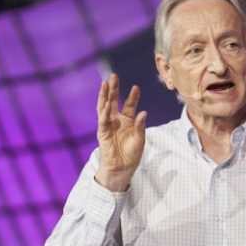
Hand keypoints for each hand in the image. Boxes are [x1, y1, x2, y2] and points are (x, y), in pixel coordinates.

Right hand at [94, 74, 145, 191]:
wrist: (122, 169)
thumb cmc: (131, 155)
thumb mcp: (140, 139)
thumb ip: (140, 126)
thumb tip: (143, 112)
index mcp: (127, 121)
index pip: (128, 105)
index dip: (132, 96)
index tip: (136, 87)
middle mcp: (116, 121)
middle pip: (113, 101)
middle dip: (113, 89)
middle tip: (113, 75)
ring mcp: (108, 125)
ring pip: (104, 107)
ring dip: (104, 96)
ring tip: (105, 83)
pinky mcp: (103, 133)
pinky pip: (102, 121)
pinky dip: (104, 112)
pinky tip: (106, 104)